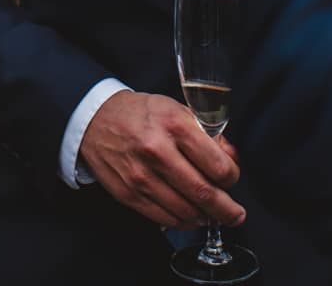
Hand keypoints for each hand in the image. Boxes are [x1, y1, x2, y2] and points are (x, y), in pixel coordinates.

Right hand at [77, 90, 244, 229]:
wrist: (95, 119)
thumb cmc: (141, 114)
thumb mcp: (177, 110)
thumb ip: (208, 134)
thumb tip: (231, 159)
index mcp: (175, 125)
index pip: (217, 165)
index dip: (232, 178)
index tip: (232, 179)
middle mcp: (158, 151)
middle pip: (204, 193)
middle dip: (226, 210)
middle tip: (236, 215)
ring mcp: (141, 176)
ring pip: (186, 211)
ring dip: (205, 217)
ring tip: (211, 214)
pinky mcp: (129, 194)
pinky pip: (164, 218)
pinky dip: (182, 221)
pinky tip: (189, 215)